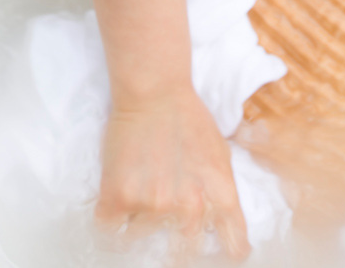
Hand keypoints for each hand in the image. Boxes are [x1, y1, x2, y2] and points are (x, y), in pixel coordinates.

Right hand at [93, 83, 250, 260]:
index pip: (233, 245)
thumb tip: (231, 233)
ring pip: (143, 240)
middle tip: (165, 218)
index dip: (228, 254)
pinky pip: (111, 232)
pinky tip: (119, 203)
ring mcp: (151, 204)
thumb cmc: (191, 120)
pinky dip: (113, 223)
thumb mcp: (222, 156)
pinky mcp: (117, 197)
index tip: (223, 257)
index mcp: (219, 194)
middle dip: (175, 244)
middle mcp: (188, 205)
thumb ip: (224, 195)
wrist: (156, 93)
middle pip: (183, 252)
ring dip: (141, 226)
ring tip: (142, 194)